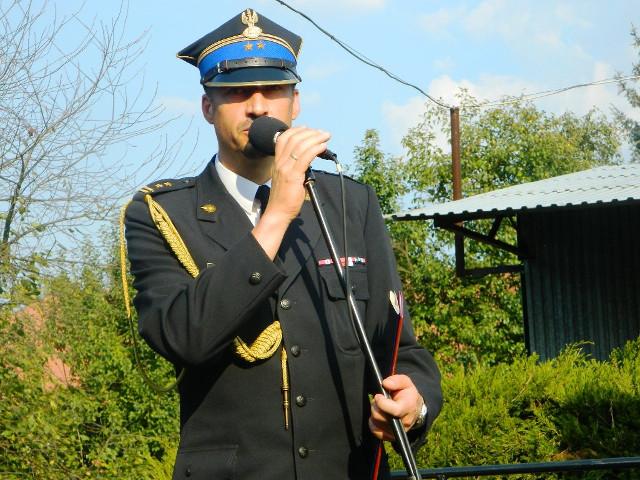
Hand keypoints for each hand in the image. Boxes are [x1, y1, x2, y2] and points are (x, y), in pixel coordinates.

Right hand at [252, 126, 330, 259]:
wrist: (278, 212)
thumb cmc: (285, 198)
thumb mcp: (287, 178)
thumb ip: (295, 168)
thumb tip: (308, 161)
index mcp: (277, 162)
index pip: (283, 138)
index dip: (296, 130)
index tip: (309, 128)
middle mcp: (280, 162)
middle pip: (294, 138)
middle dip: (311, 132)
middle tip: (323, 133)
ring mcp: (285, 168)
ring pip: (300, 145)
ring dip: (316, 138)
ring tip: (326, 137)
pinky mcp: (293, 176)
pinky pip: (305, 157)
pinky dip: (316, 149)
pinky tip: (323, 147)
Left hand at [368, 374, 423, 440]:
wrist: (414, 409)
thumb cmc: (408, 394)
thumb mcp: (406, 382)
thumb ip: (396, 381)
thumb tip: (385, 384)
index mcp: (408, 408)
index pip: (394, 410)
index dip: (382, 403)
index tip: (378, 395)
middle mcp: (404, 422)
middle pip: (381, 417)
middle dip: (375, 406)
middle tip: (378, 400)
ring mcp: (397, 431)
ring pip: (376, 424)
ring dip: (374, 413)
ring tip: (380, 407)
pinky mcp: (391, 437)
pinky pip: (375, 432)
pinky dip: (373, 423)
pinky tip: (378, 416)